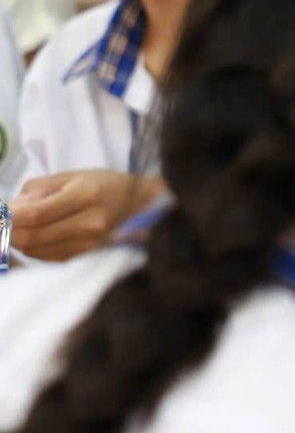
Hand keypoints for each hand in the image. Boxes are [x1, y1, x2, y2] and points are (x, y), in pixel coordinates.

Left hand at [8, 170, 156, 260]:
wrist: (143, 207)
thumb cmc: (107, 185)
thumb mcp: (74, 175)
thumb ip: (40, 189)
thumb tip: (13, 207)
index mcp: (86, 196)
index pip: (36, 214)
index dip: (10, 216)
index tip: (2, 212)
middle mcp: (90, 224)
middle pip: (33, 237)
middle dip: (9, 231)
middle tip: (4, 222)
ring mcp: (90, 245)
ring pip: (36, 250)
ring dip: (20, 241)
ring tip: (21, 227)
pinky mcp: (87, 257)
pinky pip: (48, 257)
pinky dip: (35, 248)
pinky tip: (37, 236)